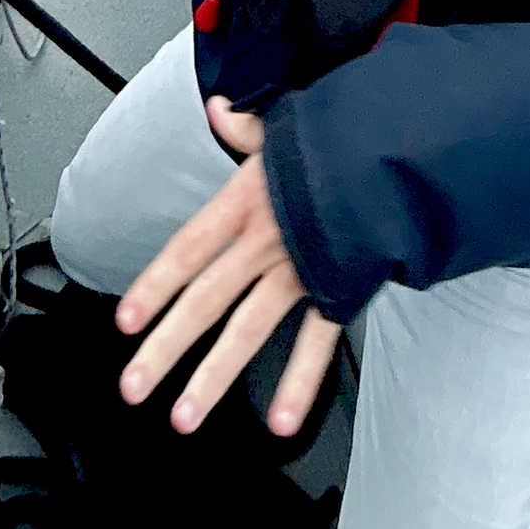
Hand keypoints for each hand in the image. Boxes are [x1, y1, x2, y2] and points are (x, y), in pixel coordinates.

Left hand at [116, 99, 344, 439]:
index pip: (188, 247)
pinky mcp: (338, 287)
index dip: (154, 283)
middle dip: (166, 347)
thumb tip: (218, 108)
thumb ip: (247, 129)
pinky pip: (316, 340)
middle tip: (132, 387)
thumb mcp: (288, 129)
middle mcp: (267, 239)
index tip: (125, 321)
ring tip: (185, 417)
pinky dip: (301, 383)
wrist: (404, 152)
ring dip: (214, 377)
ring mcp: (301, 268)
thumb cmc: (342, 143)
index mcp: (246, 200)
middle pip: (206, 299)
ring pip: (250, 329)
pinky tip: (281, 420)